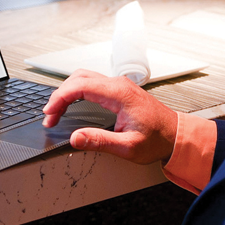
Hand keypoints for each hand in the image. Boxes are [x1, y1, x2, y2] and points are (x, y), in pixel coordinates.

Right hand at [42, 69, 178, 164]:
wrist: (175, 135)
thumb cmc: (157, 139)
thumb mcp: (128, 147)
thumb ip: (100, 142)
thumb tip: (75, 138)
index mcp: (119, 94)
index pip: (80, 86)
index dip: (60, 99)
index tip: (50, 114)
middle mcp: (118, 85)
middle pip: (79, 78)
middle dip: (59, 95)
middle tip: (50, 116)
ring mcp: (119, 85)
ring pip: (84, 78)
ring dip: (66, 92)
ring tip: (56, 111)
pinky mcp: (118, 90)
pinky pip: (91, 83)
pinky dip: (76, 91)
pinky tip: (70, 104)